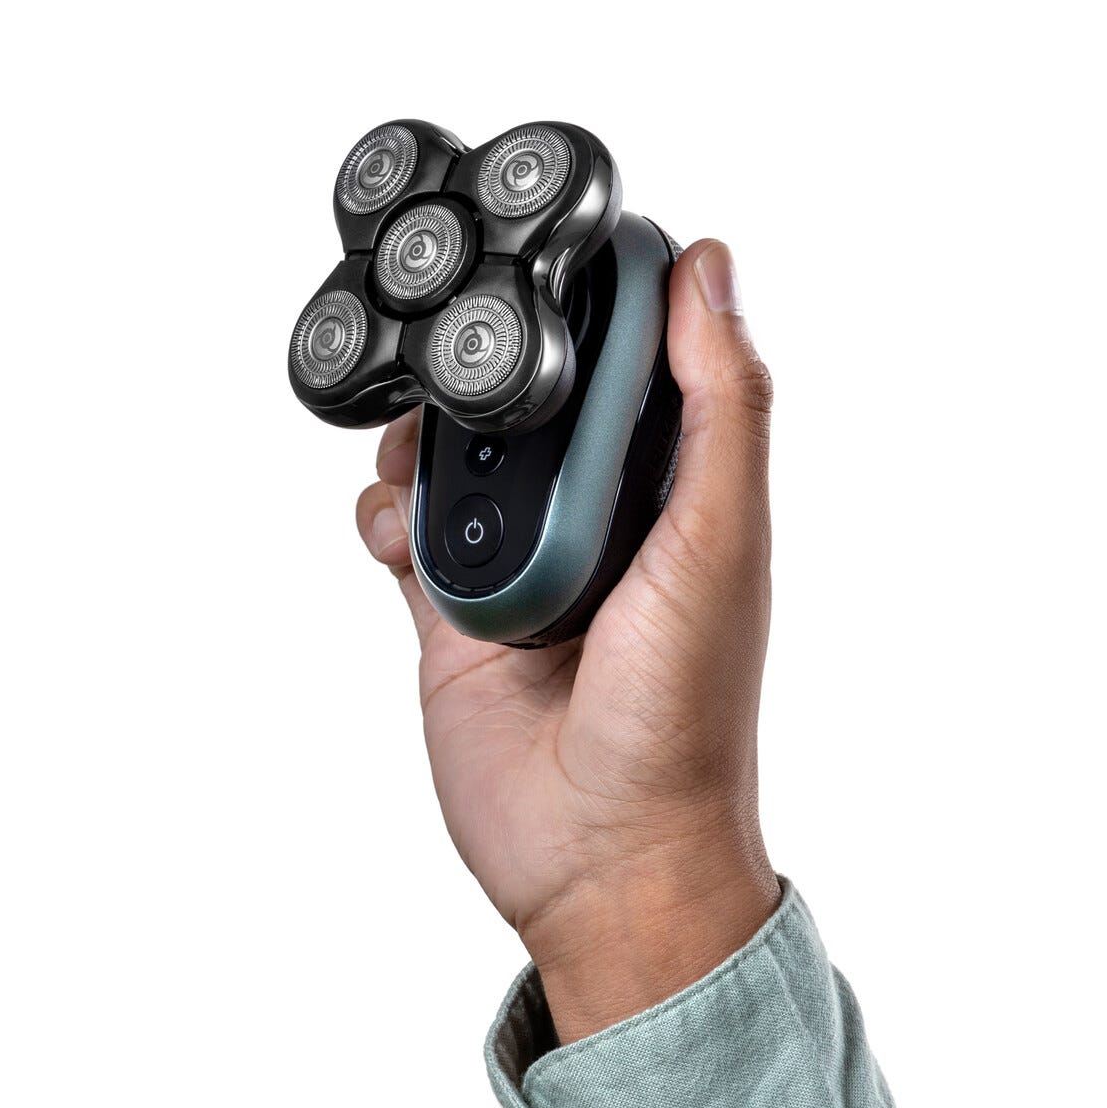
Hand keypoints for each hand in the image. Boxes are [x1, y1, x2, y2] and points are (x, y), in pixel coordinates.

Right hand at [356, 240, 779, 1042]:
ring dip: (425, 443)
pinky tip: (393, 531)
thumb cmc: (681, 714)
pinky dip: (387, 519)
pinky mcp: (456, 613)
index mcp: (673, 491)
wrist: (603, 855)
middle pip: (528, 407)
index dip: (592, 304)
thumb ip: (719, 407)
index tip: (546, 252)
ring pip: (457, 463)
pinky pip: (407, 538)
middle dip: (487, 373)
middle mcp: (599, 520)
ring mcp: (522, 564)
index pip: (633, 365)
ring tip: (413, 450)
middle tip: (453, 353)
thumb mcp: (715, 541)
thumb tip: (709, 266)